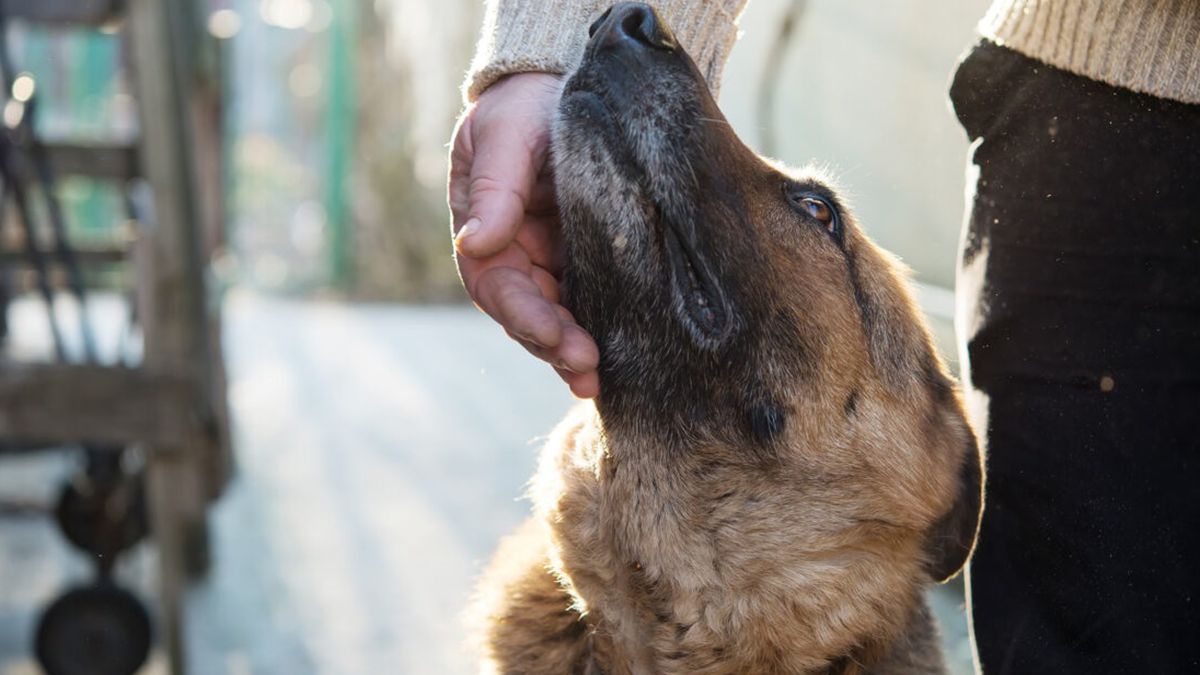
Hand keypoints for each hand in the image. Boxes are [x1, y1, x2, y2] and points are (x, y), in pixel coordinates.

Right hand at [449, 73, 600, 397]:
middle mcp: (515, 255)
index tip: (552, 337)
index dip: (524, 316)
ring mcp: (550, 261)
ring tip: (598, 379)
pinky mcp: (587, 260)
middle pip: (528, 314)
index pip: (498, 286)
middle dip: (554, 345)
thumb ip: (496, 188)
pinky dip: (599, 330)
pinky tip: (619, 359)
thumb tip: (474, 244)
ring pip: (558, 318)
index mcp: (485, 231)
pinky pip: (591, 302)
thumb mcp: (507, 135)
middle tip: (586, 368)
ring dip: (573, 351)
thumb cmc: (524, 106)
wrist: (563, 86)